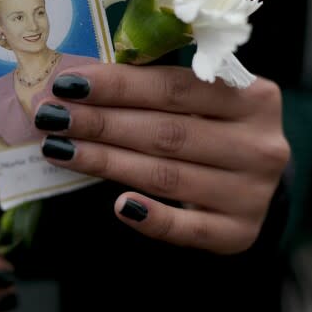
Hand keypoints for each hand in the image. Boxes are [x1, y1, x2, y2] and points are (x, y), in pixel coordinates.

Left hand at [35, 64, 289, 253]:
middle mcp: (260, 145)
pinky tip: (119, 206)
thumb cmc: (214, 127)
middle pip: (166, 133)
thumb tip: (83, 79)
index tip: (68, 83)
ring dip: (106, 162)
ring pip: (167, 177)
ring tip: (59, 150)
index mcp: (254, 97)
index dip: (117, 85)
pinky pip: (187, 229)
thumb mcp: (203, 98)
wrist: (254, 181)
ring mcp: (252, 193)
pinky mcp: (238, 233)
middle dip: (101, 123)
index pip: (174, 88)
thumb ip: (159, 85)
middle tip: (52, 117)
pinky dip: (152, 218)